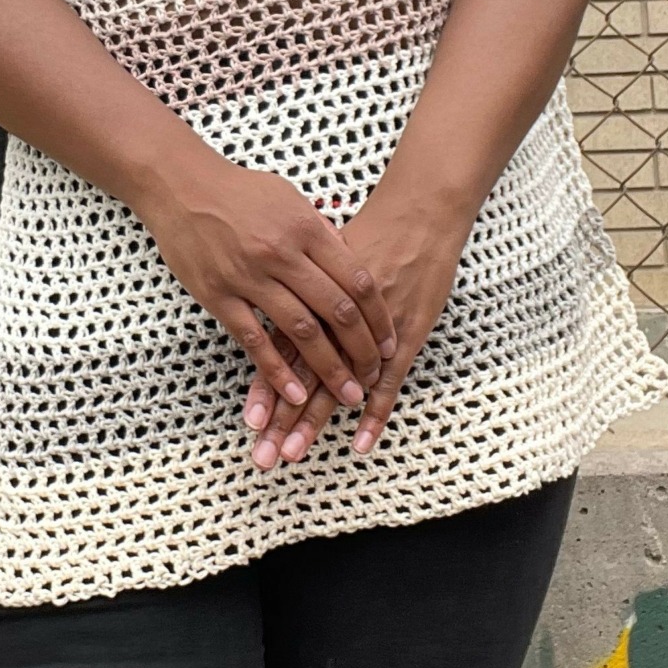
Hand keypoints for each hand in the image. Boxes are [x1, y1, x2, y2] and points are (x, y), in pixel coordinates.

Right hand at [134, 154, 396, 415]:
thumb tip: (351, 262)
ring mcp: (249, 276)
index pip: (356, 281)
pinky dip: (276, 370)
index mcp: (305, 229)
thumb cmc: (238, 190)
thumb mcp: (291, 199)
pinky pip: (253, 339)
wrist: (181, 185)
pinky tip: (294, 393)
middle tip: (375, 375)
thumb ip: (321, 233)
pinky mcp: (218, 295)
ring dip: (329, 368)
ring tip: (348, 394)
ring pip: (300, 331)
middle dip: (362, 350)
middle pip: (336, 311)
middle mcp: (282, 254)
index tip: (390, 341)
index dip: (378, 317)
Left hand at [242, 191, 469, 466]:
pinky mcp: (407, 334)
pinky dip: (374, 413)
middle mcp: (336, 315)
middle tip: (261, 455)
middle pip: (300, 374)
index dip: (264, 386)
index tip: (248, 420)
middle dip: (280, 417)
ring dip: (314, 423)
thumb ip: (292, 282)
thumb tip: (261, 300)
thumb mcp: (317, 251)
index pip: (279, 347)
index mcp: (309, 293)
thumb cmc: (369, 228)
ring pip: (338, 383)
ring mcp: (371, 328)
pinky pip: (390, 381)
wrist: (419, 211)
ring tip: (292, 455)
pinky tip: (360, 443)